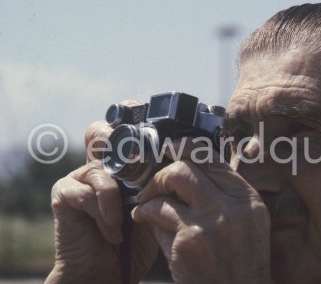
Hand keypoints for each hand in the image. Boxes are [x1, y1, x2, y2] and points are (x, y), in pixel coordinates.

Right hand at [46, 102, 157, 283]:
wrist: (110, 272)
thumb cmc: (138, 238)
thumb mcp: (158, 203)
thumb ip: (162, 177)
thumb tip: (183, 151)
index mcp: (122, 162)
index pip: (127, 127)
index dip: (141, 124)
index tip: (163, 141)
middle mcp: (99, 163)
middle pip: (105, 131)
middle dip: (123, 145)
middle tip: (142, 171)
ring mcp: (80, 175)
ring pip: (105, 166)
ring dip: (121, 197)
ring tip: (126, 221)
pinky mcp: (64, 191)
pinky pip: (92, 190)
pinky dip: (107, 213)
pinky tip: (113, 232)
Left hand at [131, 139, 271, 282]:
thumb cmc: (239, 265)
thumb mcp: (247, 226)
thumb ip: (226, 198)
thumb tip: (190, 170)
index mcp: (249, 200)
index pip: (215, 160)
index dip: (188, 149)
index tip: (172, 147)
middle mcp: (233, 207)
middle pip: (189, 167)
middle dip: (163, 173)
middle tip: (153, 186)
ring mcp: (211, 223)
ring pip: (172, 183)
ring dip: (151, 193)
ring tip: (144, 204)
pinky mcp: (188, 241)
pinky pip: (158, 215)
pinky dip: (145, 215)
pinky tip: (143, 220)